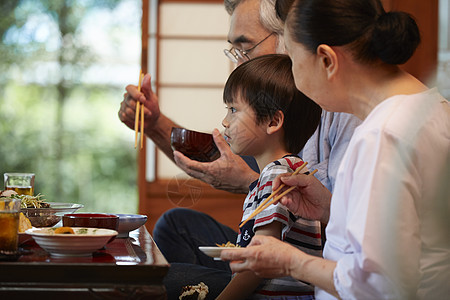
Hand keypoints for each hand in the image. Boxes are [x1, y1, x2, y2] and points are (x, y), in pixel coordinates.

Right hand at [118, 74, 160, 133]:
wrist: (151, 121)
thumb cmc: (152, 107)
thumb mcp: (152, 97)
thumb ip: (147, 87)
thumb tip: (147, 75)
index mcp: (134, 91)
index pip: (129, 88)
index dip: (135, 94)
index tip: (144, 100)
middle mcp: (127, 97)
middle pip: (129, 101)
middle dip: (139, 108)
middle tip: (149, 113)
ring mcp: (123, 106)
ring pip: (127, 111)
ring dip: (137, 116)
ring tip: (144, 117)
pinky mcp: (121, 115)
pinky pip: (124, 117)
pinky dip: (132, 120)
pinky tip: (137, 121)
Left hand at [173, 129, 258, 193]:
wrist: (247, 183)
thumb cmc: (240, 170)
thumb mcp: (230, 154)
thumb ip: (220, 142)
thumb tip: (215, 131)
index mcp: (210, 170)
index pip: (191, 165)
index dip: (181, 159)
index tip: (175, 153)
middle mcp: (208, 178)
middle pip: (189, 171)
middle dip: (181, 163)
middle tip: (176, 155)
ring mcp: (211, 182)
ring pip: (194, 176)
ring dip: (187, 168)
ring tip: (183, 160)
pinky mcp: (215, 184)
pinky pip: (201, 178)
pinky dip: (196, 171)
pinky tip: (197, 167)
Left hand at [222, 235, 338, 296]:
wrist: (293, 263)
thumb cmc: (281, 250)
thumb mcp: (267, 239)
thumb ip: (254, 240)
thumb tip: (249, 245)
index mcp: (252, 254)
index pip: (232, 255)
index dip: (222, 254)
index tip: (217, 253)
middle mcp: (252, 264)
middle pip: (233, 267)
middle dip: (230, 263)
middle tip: (232, 257)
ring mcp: (256, 271)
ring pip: (243, 270)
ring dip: (242, 264)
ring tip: (249, 256)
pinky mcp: (261, 276)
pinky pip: (252, 270)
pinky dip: (253, 265)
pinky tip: (261, 260)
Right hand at [272, 172, 331, 223]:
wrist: (326, 206)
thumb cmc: (320, 192)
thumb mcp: (309, 181)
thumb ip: (296, 179)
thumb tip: (283, 179)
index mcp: (295, 179)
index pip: (282, 178)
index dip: (277, 181)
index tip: (275, 186)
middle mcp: (292, 188)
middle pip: (279, 187)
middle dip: (275, 190)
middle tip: (275, 193)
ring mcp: (292, 197)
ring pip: (280, 195)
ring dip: (278, 197)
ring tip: (282, 199)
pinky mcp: (293, 206)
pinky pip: (285, 203)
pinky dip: (284, 202)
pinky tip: (286, 202)